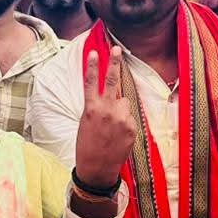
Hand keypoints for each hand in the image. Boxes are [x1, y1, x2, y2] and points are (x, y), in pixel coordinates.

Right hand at [74, 47, 135, 189]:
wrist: (97, 168)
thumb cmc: (87, 146)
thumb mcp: (86, 123)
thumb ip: (98, 108)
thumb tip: (113, 98)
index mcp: (91, 108)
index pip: (91, 82)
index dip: (93, 66)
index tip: (94, 52)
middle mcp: (107, 110)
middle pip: (112, 81)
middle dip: (114, 63)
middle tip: (117, 49)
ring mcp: (121, 118)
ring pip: (125, 102)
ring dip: (121, 108)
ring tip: (112, 126)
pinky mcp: (132, 126)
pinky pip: (130, 117)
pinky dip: (126, 122)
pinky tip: (118, 135)